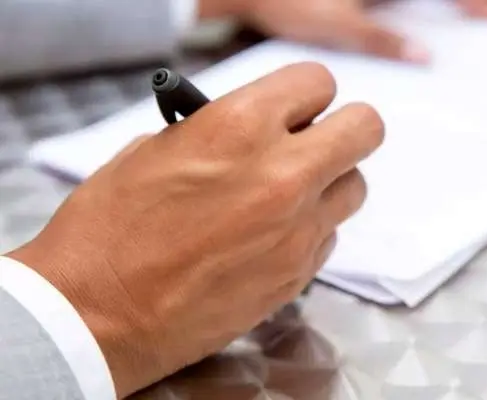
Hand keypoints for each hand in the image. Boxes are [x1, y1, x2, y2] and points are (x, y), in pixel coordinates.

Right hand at [8, 63, 383, 397]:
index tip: (298, 104)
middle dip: (344, 129)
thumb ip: (219, 130)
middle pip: (364, 129)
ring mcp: (297, 230)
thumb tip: (256, 129)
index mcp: (239, 127)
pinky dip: (309, 228)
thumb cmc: (109, 229)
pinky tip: (270, 237)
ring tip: (288, 193)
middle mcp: (283, 175)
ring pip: (353, 187)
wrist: (99, 315)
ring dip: (329, 182)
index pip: (316, 82)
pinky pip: (328, 236)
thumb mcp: (155, 150)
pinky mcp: (298, 276)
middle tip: (316, 140)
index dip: (306, 92)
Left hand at [235, 0, 486, 62]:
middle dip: (462, 0)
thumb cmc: (289, 2)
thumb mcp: (340, 27)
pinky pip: (392, 2)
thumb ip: (383, 40)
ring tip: (457, 19)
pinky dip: (409, 9)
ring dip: (437, 3)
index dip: (474, 2)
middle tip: (485, 18)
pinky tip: (412, 20)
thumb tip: (422, 56)